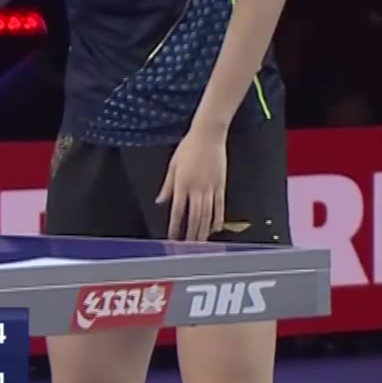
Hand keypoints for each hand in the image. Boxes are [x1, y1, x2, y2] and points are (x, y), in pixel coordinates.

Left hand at [156, 124, 226, 241]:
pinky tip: (216, 228)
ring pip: (207, 214)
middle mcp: (196, 188)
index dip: (175, 226)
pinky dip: (218, 219)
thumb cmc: (189, 146)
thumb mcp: (173, 164)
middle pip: (194, 217)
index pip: (177, 210)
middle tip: (188, 247)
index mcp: (182, 183)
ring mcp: (210, 187)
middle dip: (191, 233)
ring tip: (201, 243)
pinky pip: (220, 206)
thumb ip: (167, 185)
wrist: (208, 135)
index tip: (173, 237)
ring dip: (203, 230)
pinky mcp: (221, 185)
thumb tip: (160, 200)